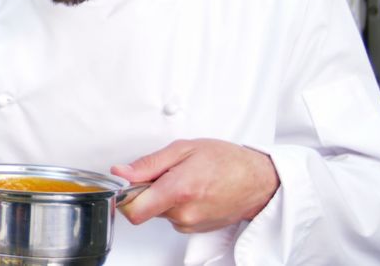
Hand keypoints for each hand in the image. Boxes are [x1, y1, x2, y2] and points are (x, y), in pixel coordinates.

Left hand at [111, 138, 279, 232]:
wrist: (258, 181)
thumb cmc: (226, 161)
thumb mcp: (183, 149)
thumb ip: (148, 163)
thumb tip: (121, 173)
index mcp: (178, 190)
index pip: (133, 210)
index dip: (124, 196)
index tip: (128, 184)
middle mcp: (183, 214)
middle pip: (144, 208)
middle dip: (147, 191)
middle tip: (166, 173)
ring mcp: (190, 225)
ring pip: (159, 212)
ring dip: (163, 197)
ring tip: (185, 179)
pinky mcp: (195, 230)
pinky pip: (173, 217)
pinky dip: (176, 204)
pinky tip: (192, 191)